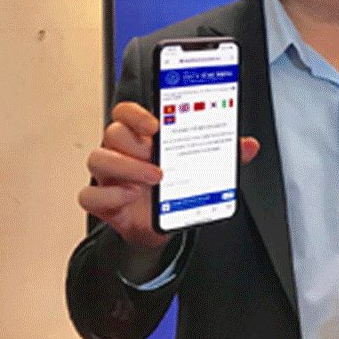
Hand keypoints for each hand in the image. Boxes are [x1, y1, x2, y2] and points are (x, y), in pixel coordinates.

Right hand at [77, 101, 259, 249]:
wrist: (161, 226)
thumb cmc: (174, 189)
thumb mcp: (201, 169)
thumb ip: (224, 155)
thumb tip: (249, 145)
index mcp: (143, 137)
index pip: (127, 112)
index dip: (135, 113)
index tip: (155, 124)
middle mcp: (123, 152)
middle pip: (113, 132)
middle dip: (135, 144)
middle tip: (159, 159)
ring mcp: (111, 176)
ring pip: (98, 159)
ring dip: (125, 167)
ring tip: (154, 178)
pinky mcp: (104, 202)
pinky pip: (90, 195)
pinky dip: (109, 195)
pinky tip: (130, 197)